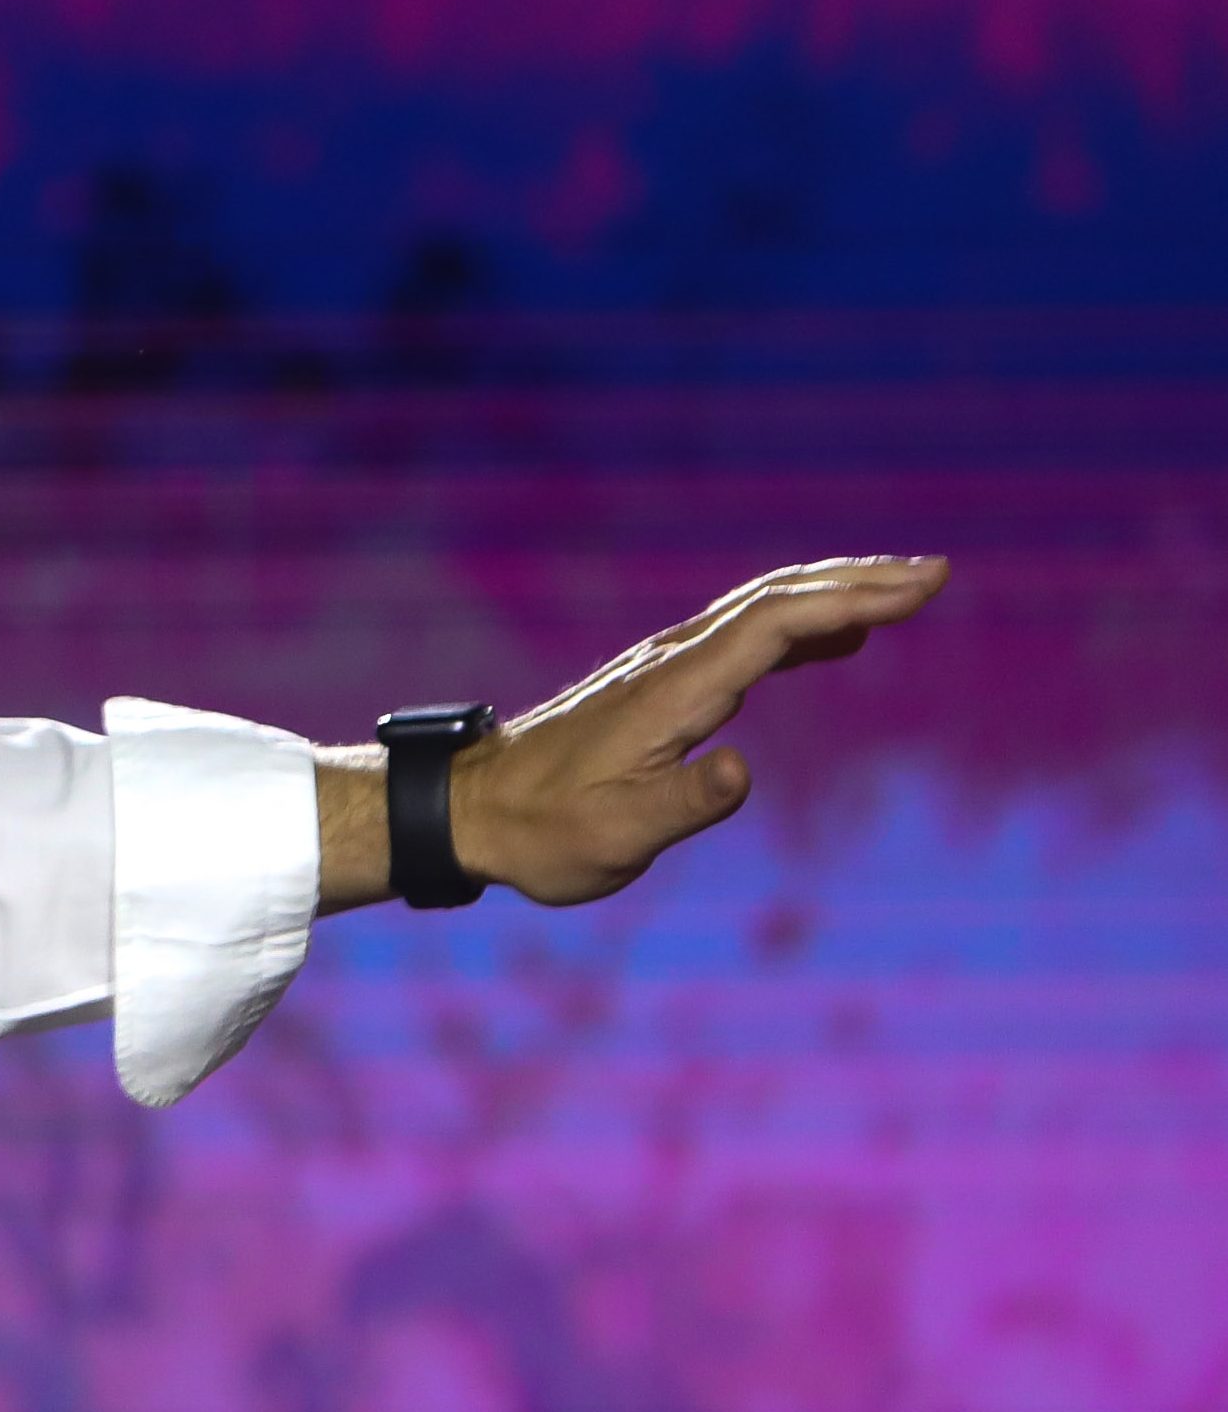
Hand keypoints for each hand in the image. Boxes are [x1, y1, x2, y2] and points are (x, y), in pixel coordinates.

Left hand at [317, 556, 948, 912]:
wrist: (475, 809)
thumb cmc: (544, 832)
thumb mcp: (613, 838)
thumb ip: (682, 803)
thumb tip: (740, 769)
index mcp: (671, 692)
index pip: (772, 626)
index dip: (848, 600)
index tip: (918, 587)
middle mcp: (669, 664)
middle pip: (774, 600)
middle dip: (857, 581)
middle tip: (936, 573)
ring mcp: (663, 668)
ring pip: (759, 610)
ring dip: (834, 593)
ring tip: (907, 589)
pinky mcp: (659, 685)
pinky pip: (742, 639)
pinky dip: (800, 626)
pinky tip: (841, 637)